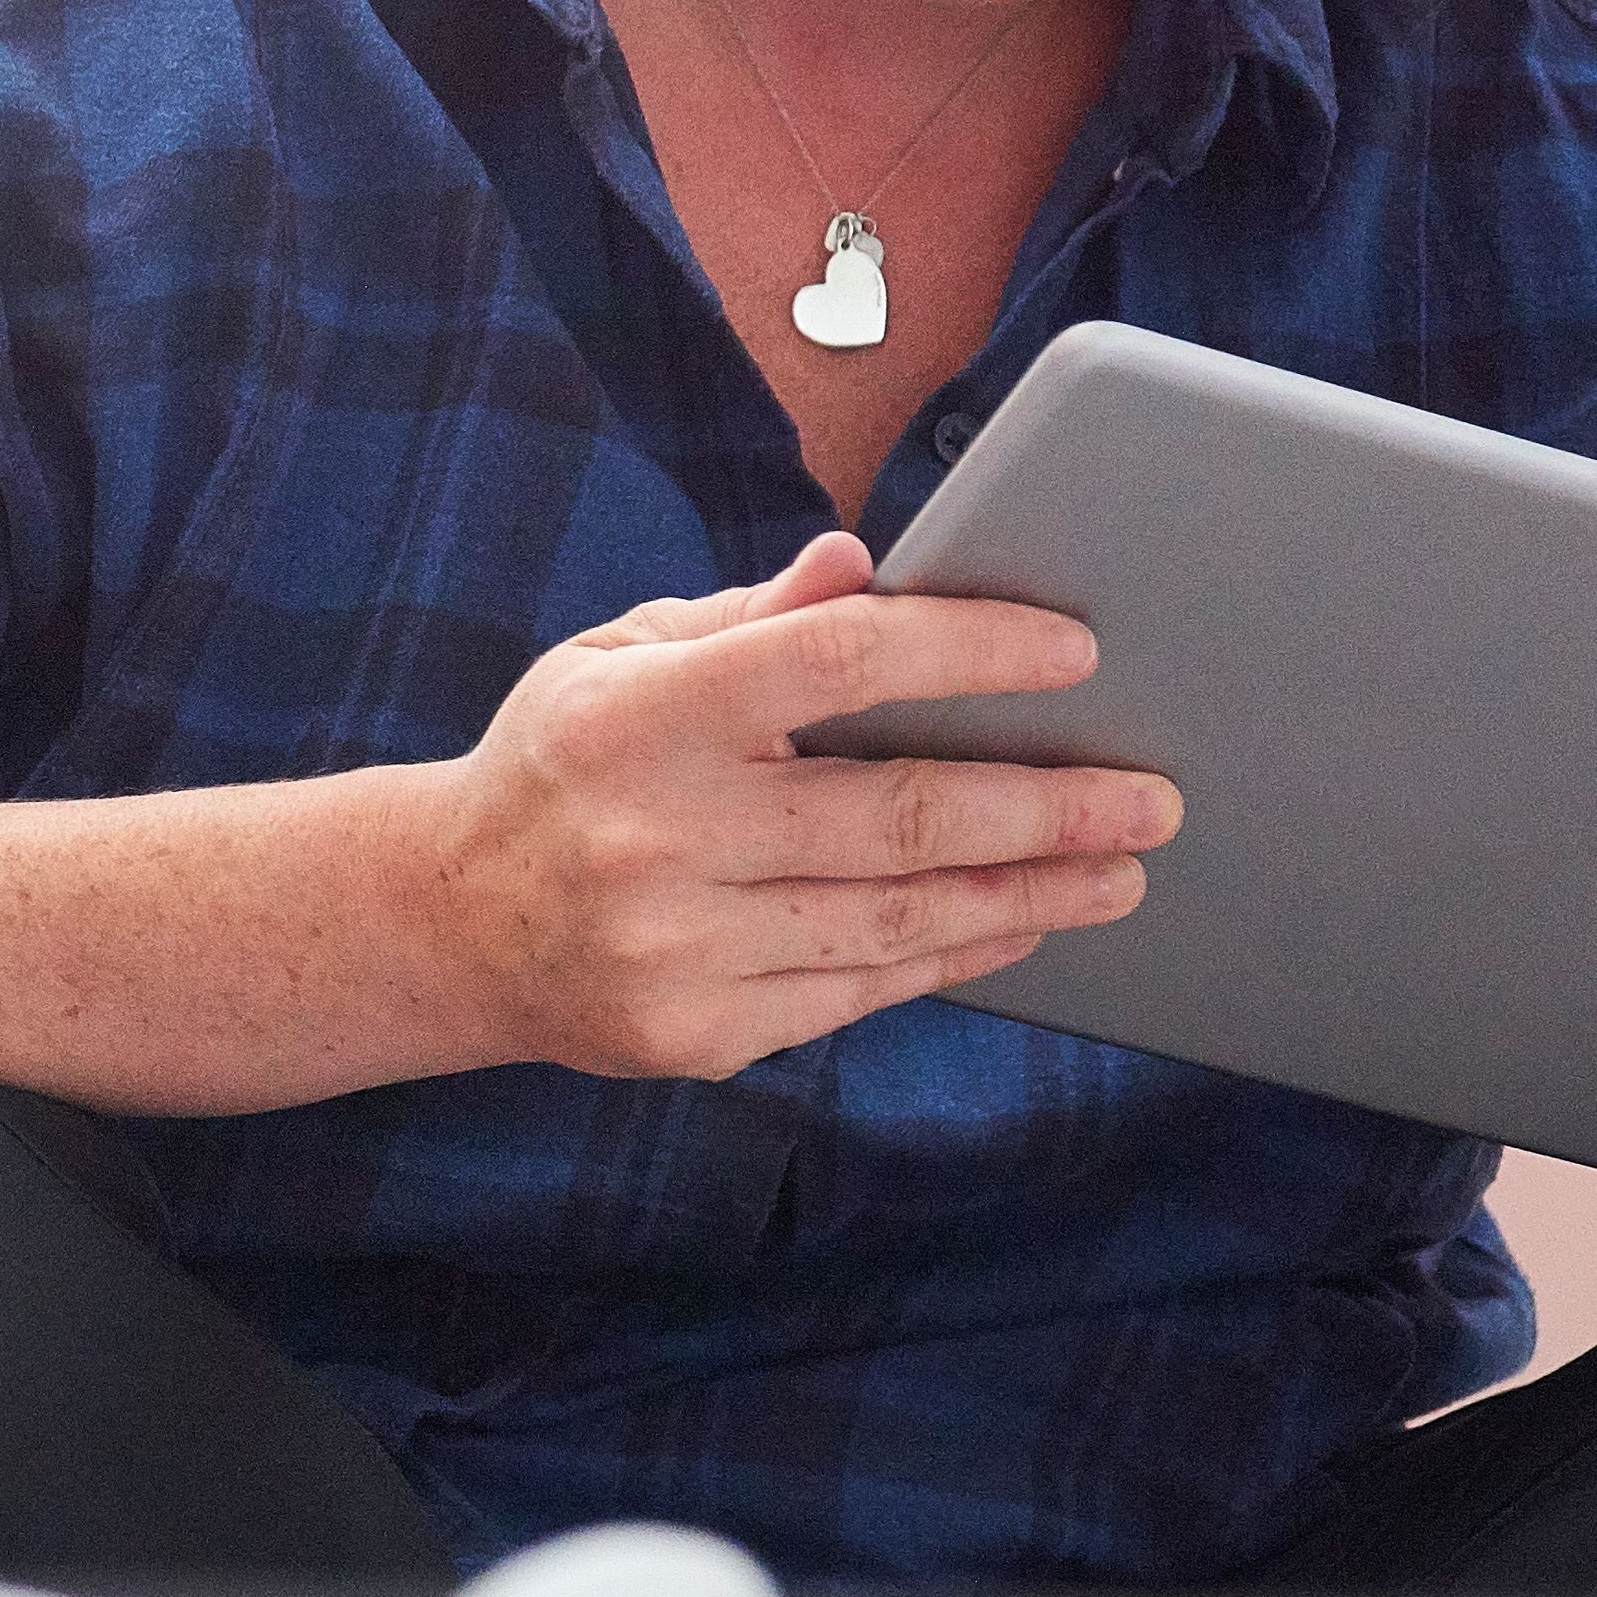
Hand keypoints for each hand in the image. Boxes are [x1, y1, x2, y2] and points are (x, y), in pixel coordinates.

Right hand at [412, 535, 1176, 1083]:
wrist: (445, 923)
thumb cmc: (562, 764)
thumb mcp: (620, 657)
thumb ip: (749, 617)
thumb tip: (867, 563)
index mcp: (639, 717)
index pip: (835, 664)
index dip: (965, 650)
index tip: (1071, 648)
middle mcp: (656, 836)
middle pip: (894, 816)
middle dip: (1046, 807)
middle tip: (1151, 796)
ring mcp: (676, 948)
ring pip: (896, 920)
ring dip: (1029, 894)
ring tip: (1122, 870)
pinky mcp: (697, 1032)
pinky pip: (860, 993)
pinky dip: (953, 953)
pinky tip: (1021, 921)